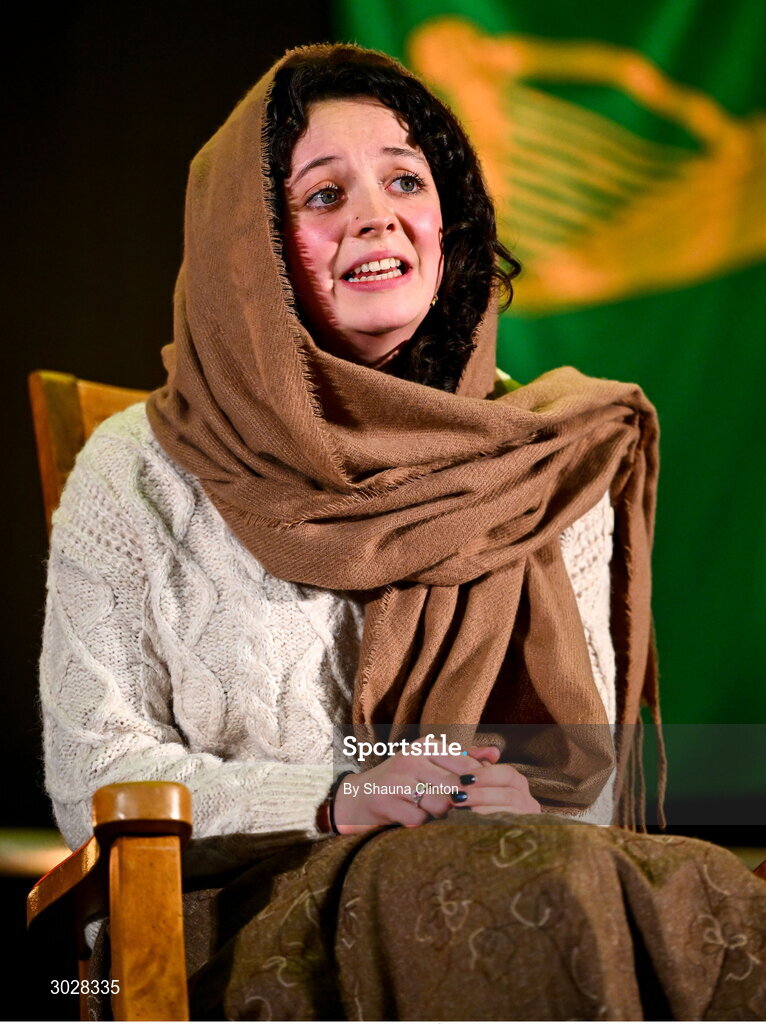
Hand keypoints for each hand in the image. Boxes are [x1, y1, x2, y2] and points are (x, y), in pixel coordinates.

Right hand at [332, 744, 538, 833]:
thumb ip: (464, 759)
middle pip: (455, 787)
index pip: (466, 766)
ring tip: (435, 816)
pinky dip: (421, 824)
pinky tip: (416, 821)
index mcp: (427, 746)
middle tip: (459, 813)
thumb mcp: (431, 764)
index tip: (480, 800)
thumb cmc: (403, 782)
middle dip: (461, 804)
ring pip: (439, 804)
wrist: (358, 797)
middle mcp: (412, 758)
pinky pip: (418, 818)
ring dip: (441, 816)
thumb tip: (496, 755)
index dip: (477, 787)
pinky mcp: (384, 800)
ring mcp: (397, 779)